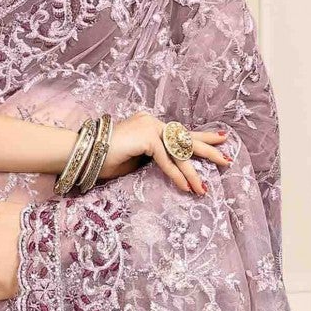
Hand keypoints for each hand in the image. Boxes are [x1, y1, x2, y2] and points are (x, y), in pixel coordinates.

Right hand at [99, 112, 231, 194]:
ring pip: (178, 152)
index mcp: (151, 125)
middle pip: (186, 138)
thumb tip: (172, 168)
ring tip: (205, 187)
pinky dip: (176, 175)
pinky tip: (187, 188)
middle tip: (227, 158)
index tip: (221, 139)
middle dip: (208, 149)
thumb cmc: (103, 160)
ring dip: (193, 172)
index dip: (201, 138)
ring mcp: (150, 127)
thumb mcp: (135, 160)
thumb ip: (153, 159)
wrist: (83, 154)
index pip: (180, 133)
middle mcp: (153, 122)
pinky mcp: (146, 137)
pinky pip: (166, 159)